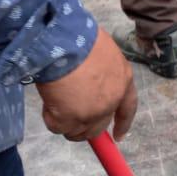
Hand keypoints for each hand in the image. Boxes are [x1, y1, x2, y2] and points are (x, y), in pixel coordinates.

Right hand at [35, 28, 136, 142]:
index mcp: (124, 81)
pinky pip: (57, 127)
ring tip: (56, 100)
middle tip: (69, 118)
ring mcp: (91, 113)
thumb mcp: (104, 54)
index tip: (117, 136)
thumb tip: (92, 84)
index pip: (128, 108)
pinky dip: (50, 117)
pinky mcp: (69, 120)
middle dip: (85, 127)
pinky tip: (48, 99)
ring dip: (65, 122)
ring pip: (76, 131)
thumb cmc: (82, 39)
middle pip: (99, 126)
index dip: (122, 123)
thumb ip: (104, 73)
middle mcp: (111, 101)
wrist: (64, 43)